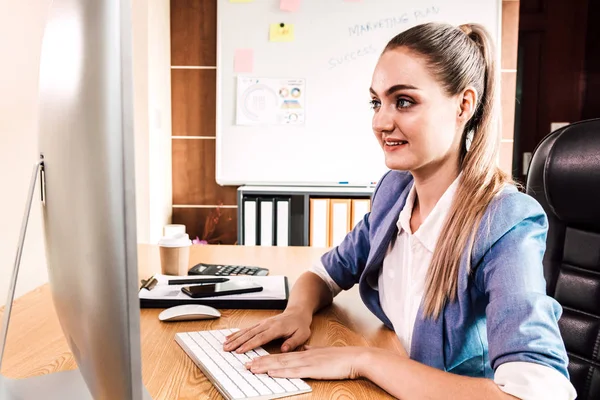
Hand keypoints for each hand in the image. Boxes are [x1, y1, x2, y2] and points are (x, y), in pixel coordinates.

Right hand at [223, 309, 311, 353]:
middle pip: (250, 334)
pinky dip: (238, 333)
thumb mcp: (302, 334)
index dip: (249, 344)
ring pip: (246, 331)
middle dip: (237, 342)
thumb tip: (284, 349)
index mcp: (277, 328)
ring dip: (235, 337)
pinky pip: (247, 329)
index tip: (240, 350)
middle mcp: (267, 324)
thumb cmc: (300, 325)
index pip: (261, 337)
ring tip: (225, 344)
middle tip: (226, 348)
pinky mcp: (260, 324)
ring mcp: (263, 323)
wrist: (297, 312)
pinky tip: (230, 337)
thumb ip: (293, 342)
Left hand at [245, 346, 369, 379]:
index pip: (281, 356)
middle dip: (260, 363)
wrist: (354, 358)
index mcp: (304, 354)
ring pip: (281, 365)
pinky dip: (280, 372)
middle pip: (277, 360)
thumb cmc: (340, 359)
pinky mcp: (312, 369)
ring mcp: (306, 362)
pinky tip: (271, 373)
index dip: (266, 359)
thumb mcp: (322, 353)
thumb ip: (311, 351)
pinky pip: (293, 371)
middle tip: (245, 366)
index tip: (254, 361)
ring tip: (252, 369)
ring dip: (265, 367)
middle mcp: (302, 356)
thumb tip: (304, 349)